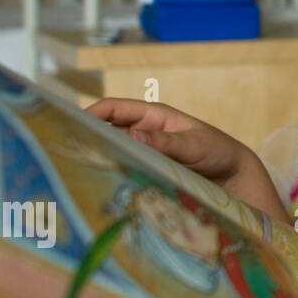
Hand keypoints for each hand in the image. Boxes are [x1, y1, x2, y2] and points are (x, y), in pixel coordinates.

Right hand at [84, 98, 258, 185]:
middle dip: (86, 139)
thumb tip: (132, 136)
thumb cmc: (219, 152)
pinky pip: (124, 172)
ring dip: (97, 161)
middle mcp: (143, 134)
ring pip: (112, 154)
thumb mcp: (194, 145)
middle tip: (62, 154)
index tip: (67, 125)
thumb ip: (166, 142)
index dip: (89, 113)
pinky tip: (98, 189)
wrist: (235, 178)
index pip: (113, 109)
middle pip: (106, 132)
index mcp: (153, 116)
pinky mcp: (146, 173)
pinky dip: (111, 177)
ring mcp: (143, 154)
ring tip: (73, 173)